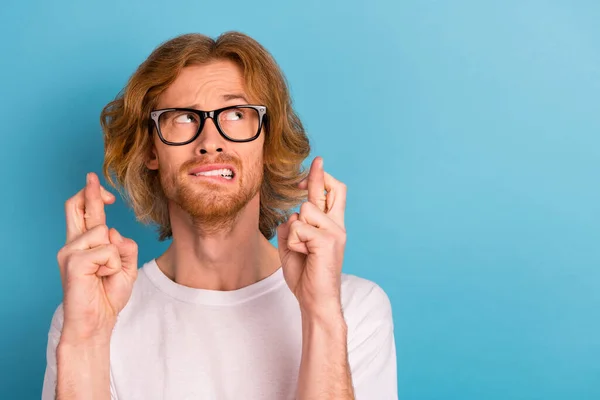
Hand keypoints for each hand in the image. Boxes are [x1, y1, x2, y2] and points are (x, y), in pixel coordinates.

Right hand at [56, 172, 137, 344]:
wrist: (97, 322)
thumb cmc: (108, 295)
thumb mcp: (126, 268)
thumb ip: (125, 247)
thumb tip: (113, 233)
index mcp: (84, 245)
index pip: (84, 213)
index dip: (91, 196)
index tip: (96, 182)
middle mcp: (73, 244)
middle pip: (76, 207)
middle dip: (89, 193)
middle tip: (93, 177)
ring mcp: (70, 252)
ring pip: (105, 233)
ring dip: (116, 255)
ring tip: (106, 274)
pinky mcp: (73, 262)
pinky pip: (106, 251)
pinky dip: (113, 265)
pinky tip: (101, 278)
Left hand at [277, 157, 347, 316]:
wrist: (315, 300)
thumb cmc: (305, 276)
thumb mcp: (292, 246)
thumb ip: (291, 228)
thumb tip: (289, 215)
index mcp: (330, 226)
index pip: (333, 193)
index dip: (321, 178)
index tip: (315, 164)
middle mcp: (336, 225)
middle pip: (331, 188)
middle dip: (317, 176)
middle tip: (317, 162)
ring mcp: (335, 232)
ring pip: (303, 211)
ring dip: (294, 231)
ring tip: (302, 250)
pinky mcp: (328, 240)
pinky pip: (299, 228)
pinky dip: (294, 243)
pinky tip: (305, 256)